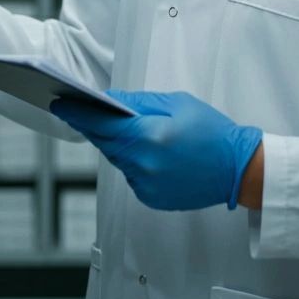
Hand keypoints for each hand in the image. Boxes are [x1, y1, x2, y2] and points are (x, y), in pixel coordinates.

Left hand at [51, 90, 261, 210]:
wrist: (237, 169)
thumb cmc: (212, 132)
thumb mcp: (177, 103)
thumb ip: (141, 102)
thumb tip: (112, 100)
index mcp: (149, 136)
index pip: (101, 124)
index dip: (77, 113)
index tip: (60, 104)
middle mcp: (143, 164)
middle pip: (105, 142)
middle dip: (94, 126)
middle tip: (82, 110)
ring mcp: (146, 185)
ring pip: (117, 158)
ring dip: (116, 143)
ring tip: (122, 128)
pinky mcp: (151, 197)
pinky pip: (130, 174)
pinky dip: (132, 160)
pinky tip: (146, 150)